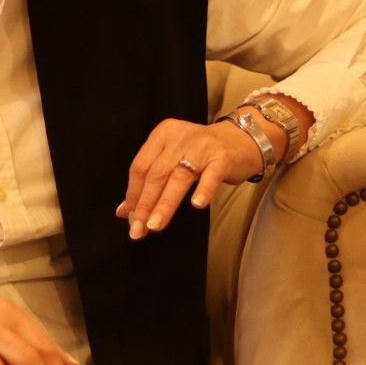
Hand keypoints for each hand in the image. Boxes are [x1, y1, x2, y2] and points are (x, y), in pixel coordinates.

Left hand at [115, 116, 266, 238]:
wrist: (241, 141)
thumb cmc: (202, 154)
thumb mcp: (173, 162)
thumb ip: (150, 183)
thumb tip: (124, 212)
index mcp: (162, 136)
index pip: (140, 167)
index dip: (133, 194)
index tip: (129, 218)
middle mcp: (180, 138)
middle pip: (156, 174)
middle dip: (144, 204)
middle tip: (138, 229)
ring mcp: (202, 146)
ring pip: (179, 177)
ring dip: (165, 204)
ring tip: (155, 225)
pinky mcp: (223, 157)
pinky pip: (211, 175)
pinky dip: (203, 190)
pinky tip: (196, 205)